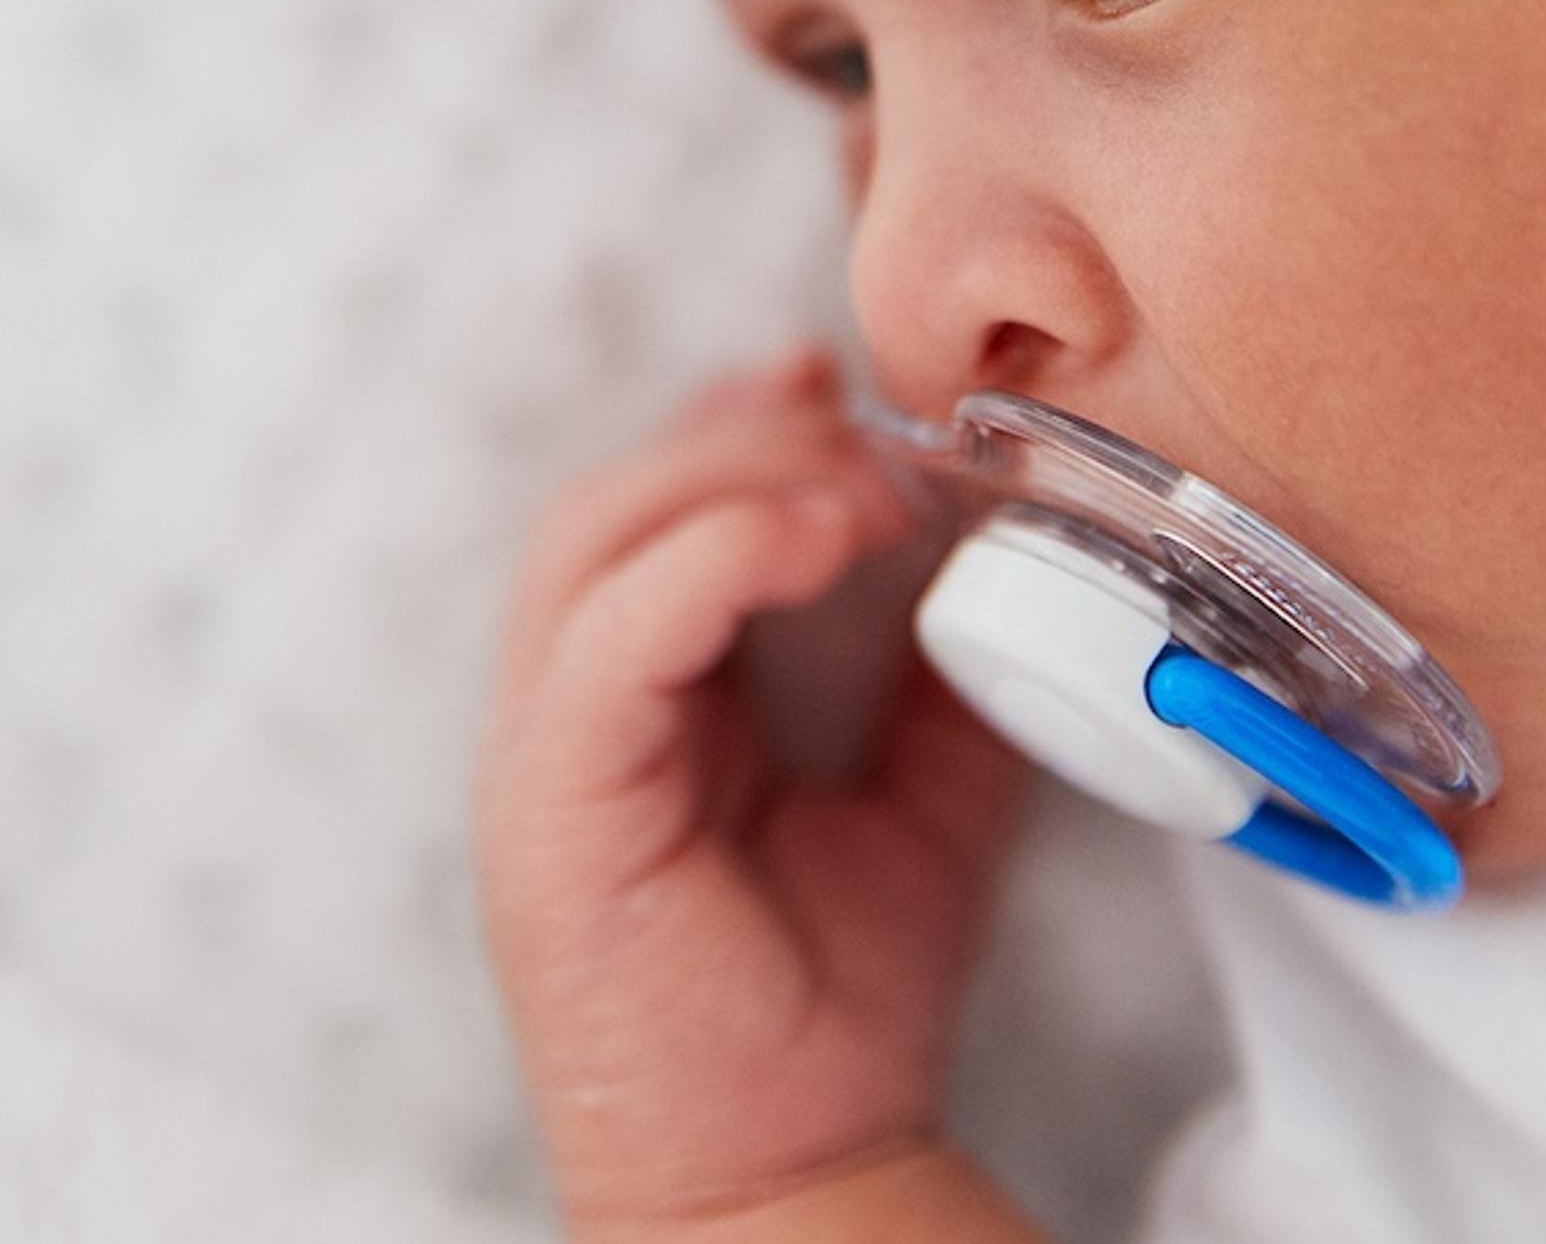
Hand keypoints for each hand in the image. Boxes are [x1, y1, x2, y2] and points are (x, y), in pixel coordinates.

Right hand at [475, 347, 1033, 1233]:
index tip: (837, 382)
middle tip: (866, 424)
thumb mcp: (922, 810)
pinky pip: (605, 637)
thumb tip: (1003, 573)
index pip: (647, 521)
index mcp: (633, 712)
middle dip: (738, 434)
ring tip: (860, 481)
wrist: (793, 1175)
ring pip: (592, 543)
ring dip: (730, 478)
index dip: (731, 429)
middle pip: (610, 504)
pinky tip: (807, 535)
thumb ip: (940, 691)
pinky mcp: (551, 806)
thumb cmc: (833, 1014)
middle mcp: (568, 720)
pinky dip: (704, 558)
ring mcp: (542, 760)